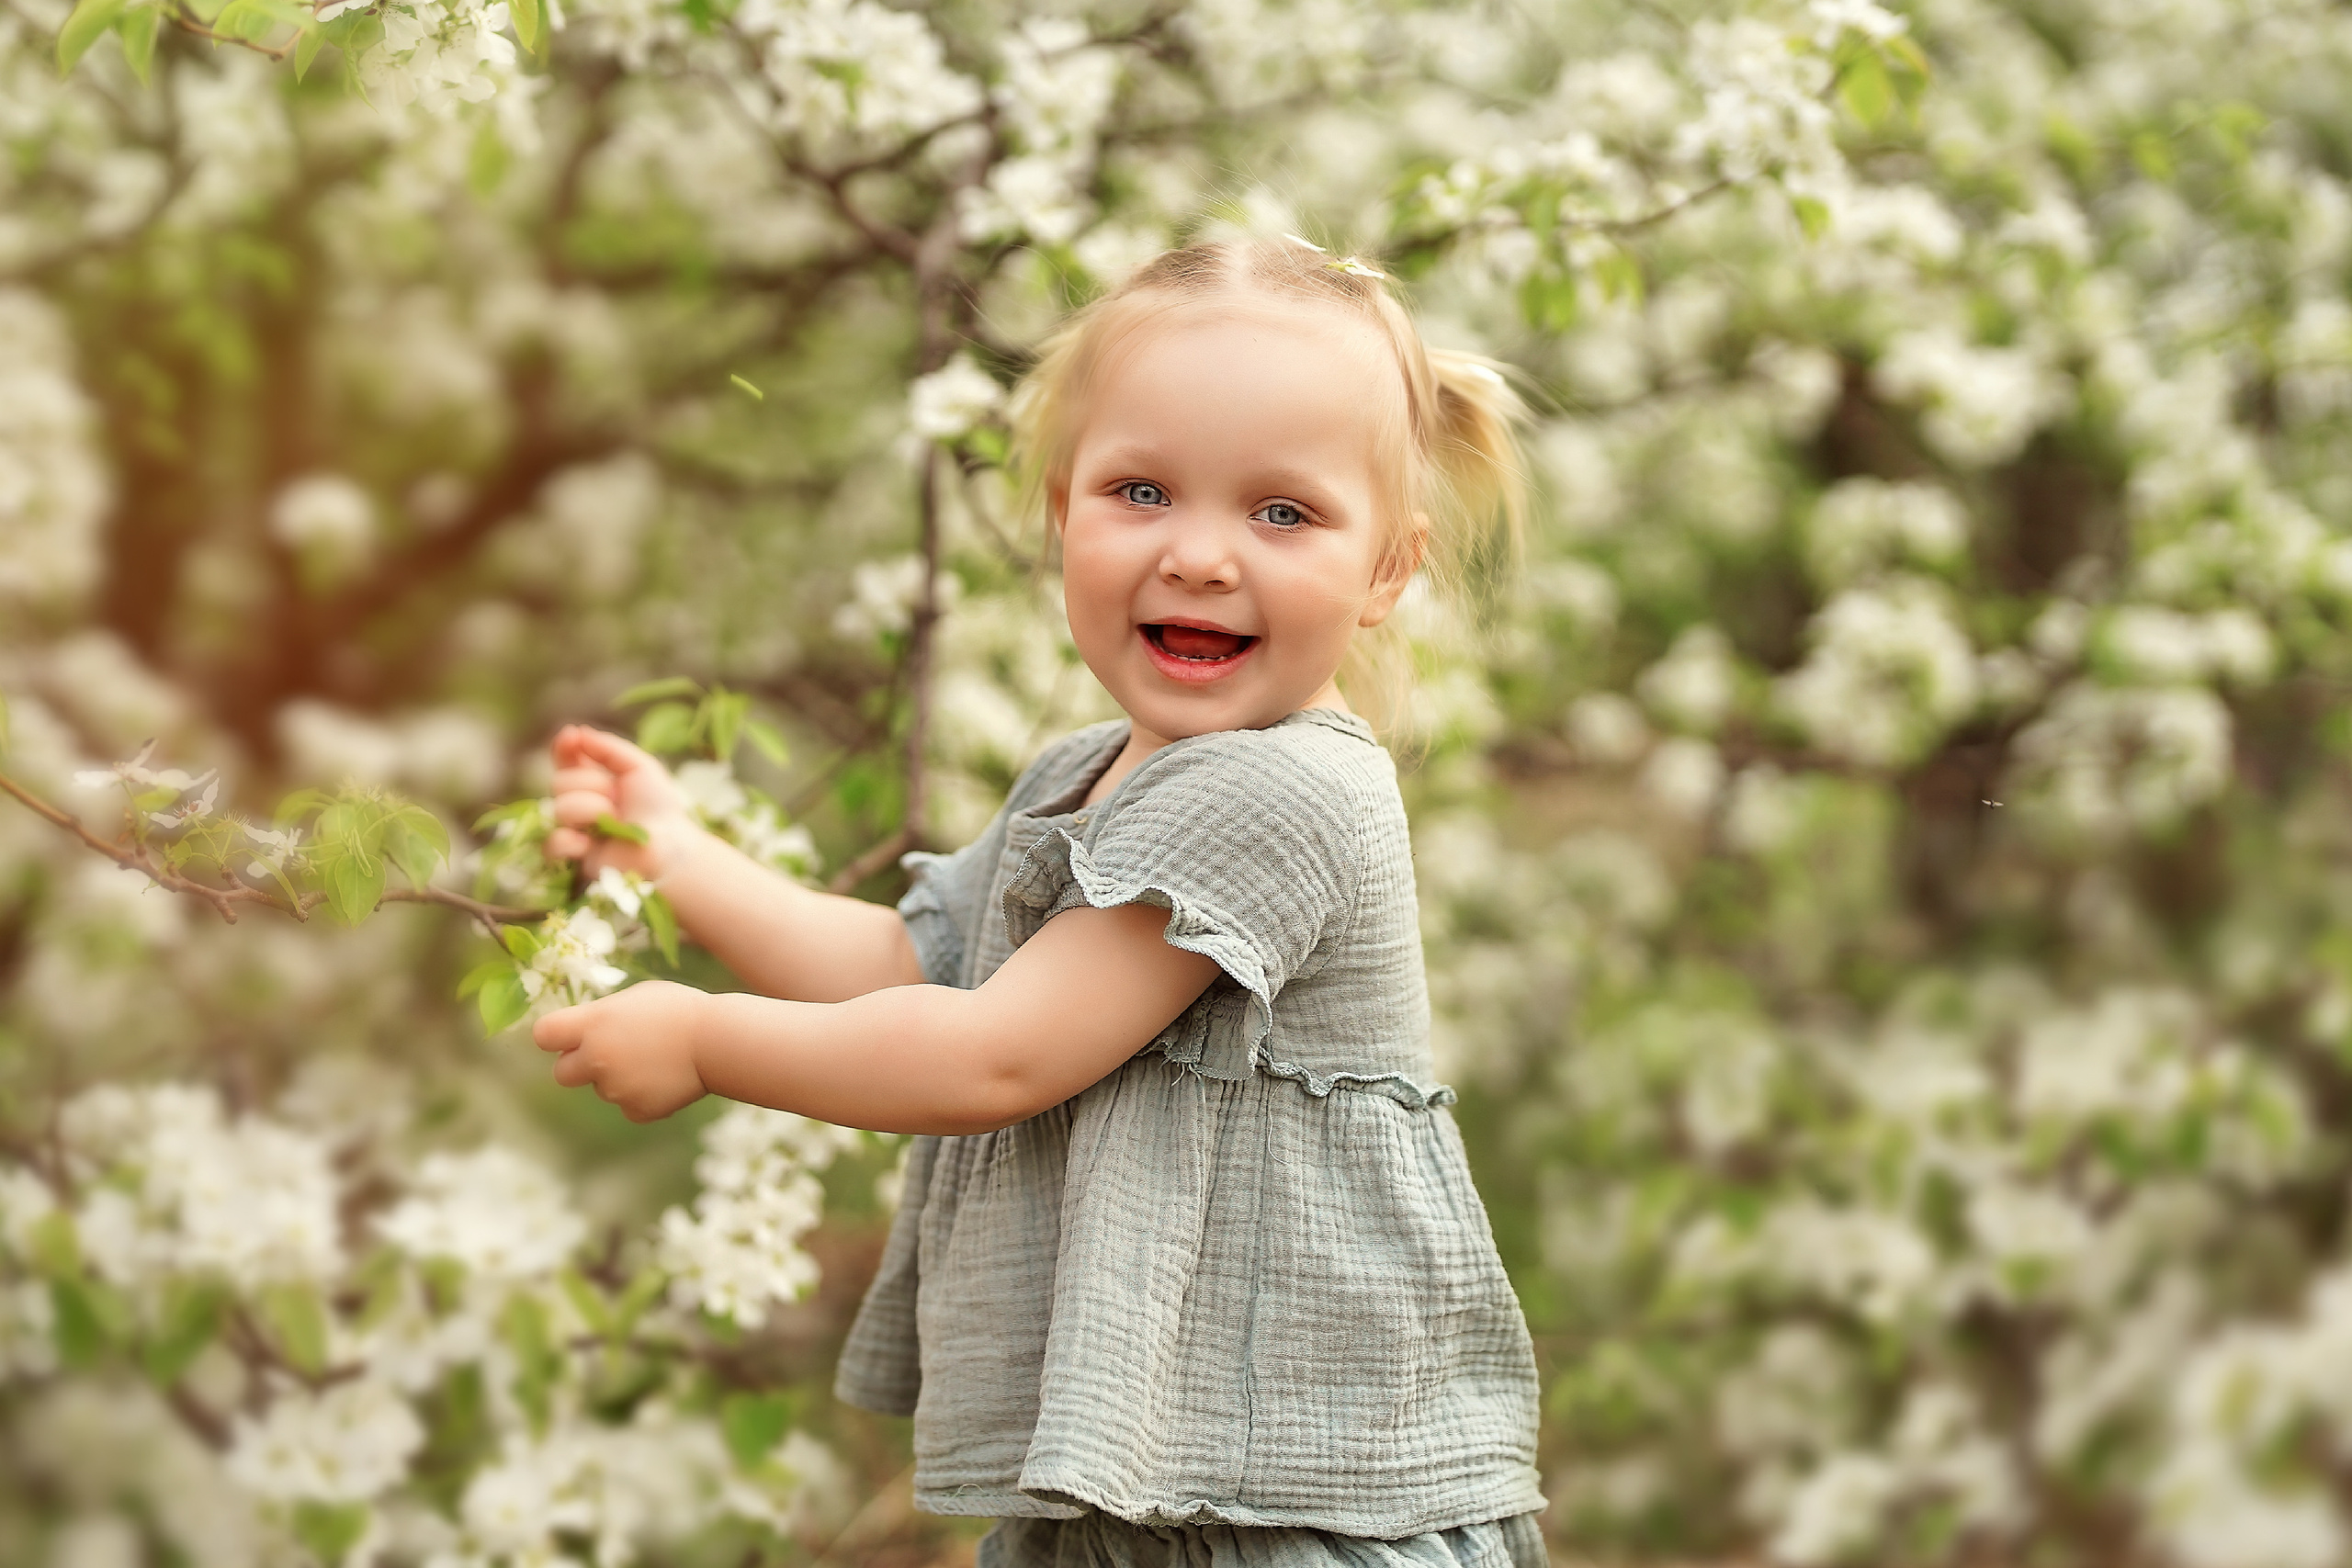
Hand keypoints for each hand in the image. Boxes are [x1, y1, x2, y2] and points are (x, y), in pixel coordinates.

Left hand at [534, 980, 710, 1121]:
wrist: (718, 1041)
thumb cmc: (680, 1009)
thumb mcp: (637, 998)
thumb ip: (604, 1016)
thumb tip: (587, 1030)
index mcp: (593, 1023)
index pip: (544, 1035)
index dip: (554, 1036)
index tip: (567, 1036)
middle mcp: (597, 1058)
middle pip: (562, 1073)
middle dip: (578, 1065)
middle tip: (608, 1054)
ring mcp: (615, 1088)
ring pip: (603, 1088)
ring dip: (619, 1077)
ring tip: (657, 1059)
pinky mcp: (637, 1110)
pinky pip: (628, 1105)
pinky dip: (642, 1095)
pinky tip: (666, 1078)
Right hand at [544, 725, 696, 879]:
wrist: (669, 846)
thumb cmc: (658, 806)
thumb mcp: (640, 767)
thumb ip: (609, 747)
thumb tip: (577, 731)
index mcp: (593, 780)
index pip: (565, 759)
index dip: (564, 747)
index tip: (571, 736)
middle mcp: (579, 803)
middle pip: (558, 782)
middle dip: (591, 785)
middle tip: (619, 799)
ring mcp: (574, 829)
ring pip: (559, 809)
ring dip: (591, 811)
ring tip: (616, 822)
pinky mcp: (574, 857)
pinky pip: (551, 843)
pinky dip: (568, 841)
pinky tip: (589, 843)